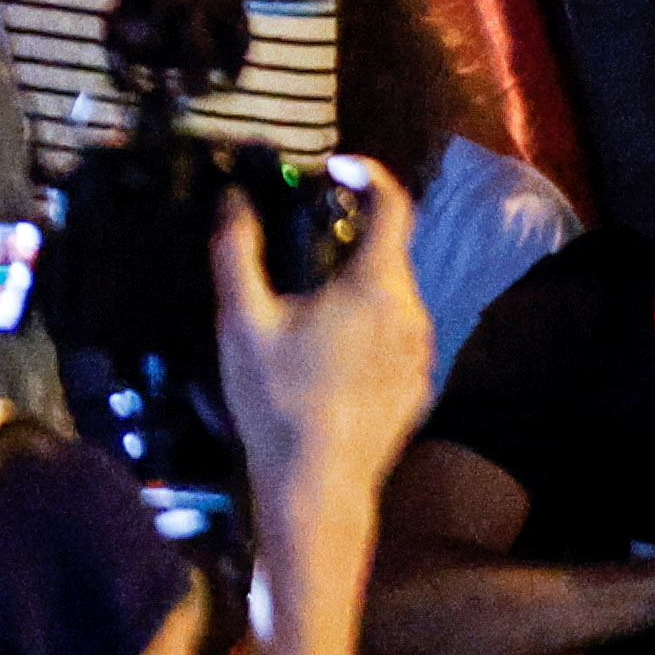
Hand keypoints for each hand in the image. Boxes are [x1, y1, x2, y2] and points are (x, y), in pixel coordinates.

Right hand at [213, 179, 436, 523]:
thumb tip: (232, 199)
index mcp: (378, 285)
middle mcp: (414, 311)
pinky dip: (367, 330)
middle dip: (349, 241)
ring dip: (357, 289)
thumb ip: (236, 252)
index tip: (335, 166)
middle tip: (303, 250)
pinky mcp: (419, 385)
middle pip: (388, 253)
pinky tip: (328, 361)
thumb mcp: (242, 323)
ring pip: (393, 298)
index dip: (367, 174)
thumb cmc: (276, 402)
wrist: (317, 488)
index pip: (392, 203)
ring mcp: (422, 351)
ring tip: (308, 313)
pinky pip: (396, 338)